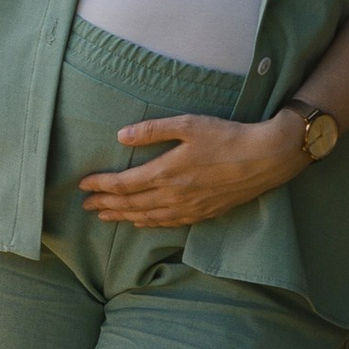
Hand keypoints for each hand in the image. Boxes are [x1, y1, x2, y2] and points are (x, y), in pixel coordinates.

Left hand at [76, 109, 306, 229]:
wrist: (265, 158)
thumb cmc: (227, 137)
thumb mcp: (188, 124)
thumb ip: (153, 131)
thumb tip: (122, 136)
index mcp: (166, 172)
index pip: (123, 184)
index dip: (101, 185)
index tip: (83, 185)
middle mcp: (173, 195)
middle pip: (131, 204)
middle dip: (106, 205)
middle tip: (86, 206)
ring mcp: (189, 208)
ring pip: (147, 218)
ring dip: (123, 217)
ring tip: (106, 217)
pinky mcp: (203, 214)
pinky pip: (168, 224)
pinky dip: (149, 224)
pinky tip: (142, 223)